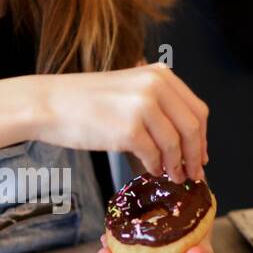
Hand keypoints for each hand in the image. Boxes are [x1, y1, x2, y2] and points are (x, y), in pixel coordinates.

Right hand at [33, 63, 208, 181]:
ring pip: (176, 144)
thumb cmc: (83, 101)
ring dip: (177, 165)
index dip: (202, 137)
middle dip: (195, 154)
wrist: (49, 103)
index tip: (200, 155)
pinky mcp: (129, 130)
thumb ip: (156, 104)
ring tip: (172, 177)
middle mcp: (155, 86)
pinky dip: (156, 167)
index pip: (197, 109)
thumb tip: (182, 139)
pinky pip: (155, 155)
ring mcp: (143, 107)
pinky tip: (151, 171)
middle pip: (192, 127)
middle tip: (193, 173)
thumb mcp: (127, 88)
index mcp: (159, 75)